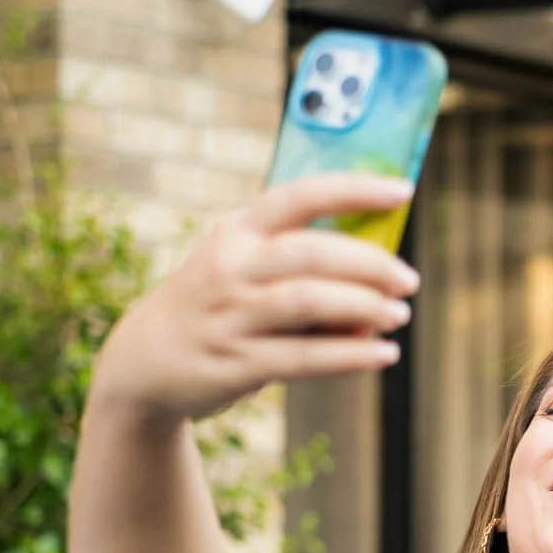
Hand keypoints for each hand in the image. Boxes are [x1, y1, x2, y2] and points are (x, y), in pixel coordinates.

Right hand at [92, 173, 419, 421]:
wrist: (144, 361)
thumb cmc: (218, 307)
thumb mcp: (243, 269)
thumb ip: (302, 271)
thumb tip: (383, 288)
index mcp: (237, 232)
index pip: (299, 197)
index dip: (353, 189)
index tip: (403, 190)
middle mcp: (230, 267)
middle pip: (310, 254)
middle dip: (369, 264)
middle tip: (409, 280)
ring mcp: (230, 315)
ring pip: (308, 302)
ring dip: (363, 307)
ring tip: (400, 315)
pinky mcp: (234, 362)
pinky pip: (304, 357)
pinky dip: (351, 355)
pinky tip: (383, 354)